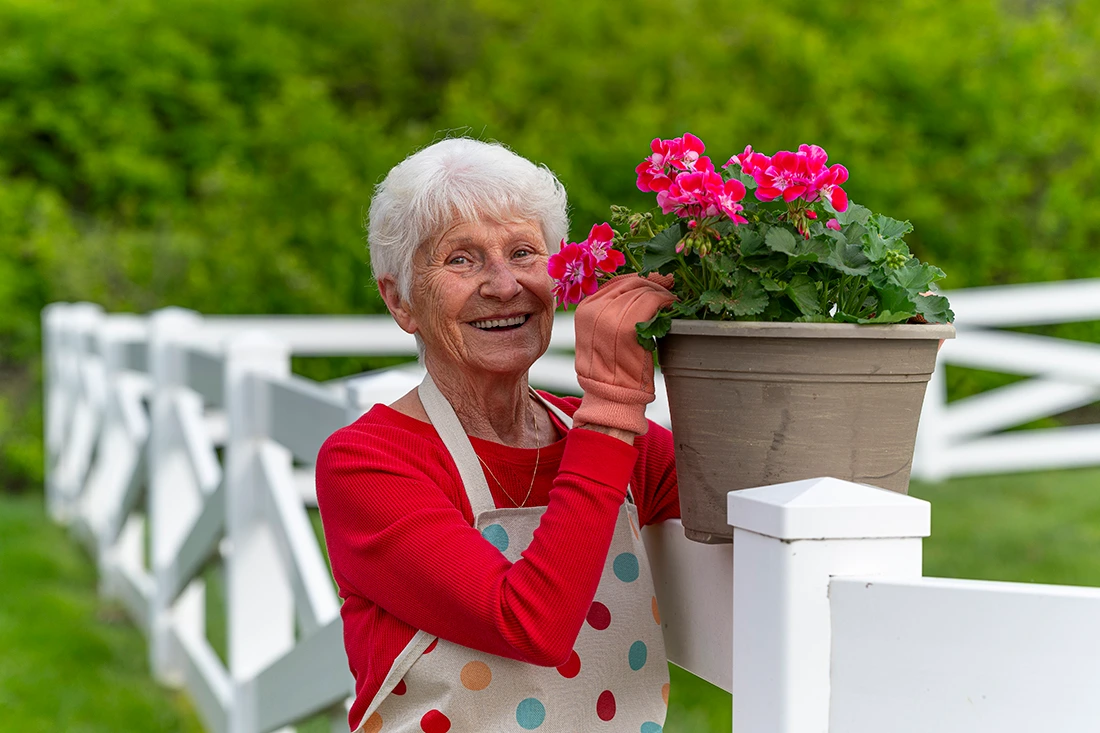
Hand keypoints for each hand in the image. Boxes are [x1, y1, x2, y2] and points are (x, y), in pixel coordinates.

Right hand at [573, 273, 674, 434]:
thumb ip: (609, 311)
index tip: (656, 282)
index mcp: (584, 309)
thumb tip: (638, 288)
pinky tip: (673, 306)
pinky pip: (652, 302)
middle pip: (631, 283)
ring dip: (662, 292)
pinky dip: (666, 301)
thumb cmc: (610, 369)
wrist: (610, 397)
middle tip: (670, 286)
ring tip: (672, 299)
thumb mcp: (598, 334)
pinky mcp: (627, 328)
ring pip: (643, 291)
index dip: (639, 280)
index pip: (616, 282)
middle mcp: (594, 310)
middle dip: (653, 282)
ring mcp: (609, 318)